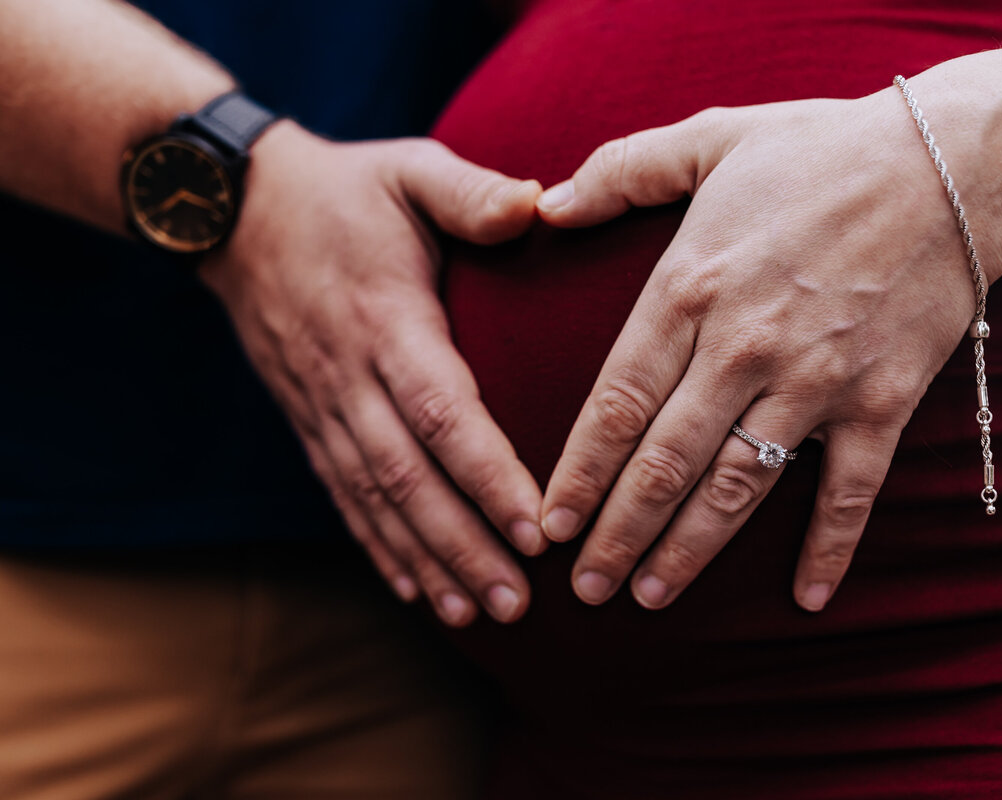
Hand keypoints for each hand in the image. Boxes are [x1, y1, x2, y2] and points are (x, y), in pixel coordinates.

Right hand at [200, 122, 546, 625]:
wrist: (236, 212)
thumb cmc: (345, 191)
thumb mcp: (410, 167)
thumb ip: (474, 190)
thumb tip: (543, 207)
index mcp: (387, 318)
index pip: (442, 411)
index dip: (488, 474)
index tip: (537, 528)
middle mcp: (350, 375)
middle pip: (408, 476)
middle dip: (463, 544)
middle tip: (517, 603)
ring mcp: (323, 404)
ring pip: (375, 499)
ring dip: (427, 560)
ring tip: (476, 616)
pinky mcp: (309, 421)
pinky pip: (343, 495)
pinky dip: (378, 547)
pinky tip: (416, 590)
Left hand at [535, 88, 1001, 611]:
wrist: (953, 166)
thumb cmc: (822, 150)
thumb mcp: (710, 138)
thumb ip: (620, 169)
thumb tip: (544, 206)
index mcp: (690, 288)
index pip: (617, 403)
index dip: (580, 472)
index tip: (551, 523)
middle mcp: (743, 346)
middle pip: (665, 462)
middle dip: (619, 532)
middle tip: (587, 590)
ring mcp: (815, 381)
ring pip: (739, 486)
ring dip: (690, 550)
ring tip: (650, 597)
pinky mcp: (881, 401)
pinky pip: (850, 491)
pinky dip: (829, 548)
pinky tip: (805, 600)